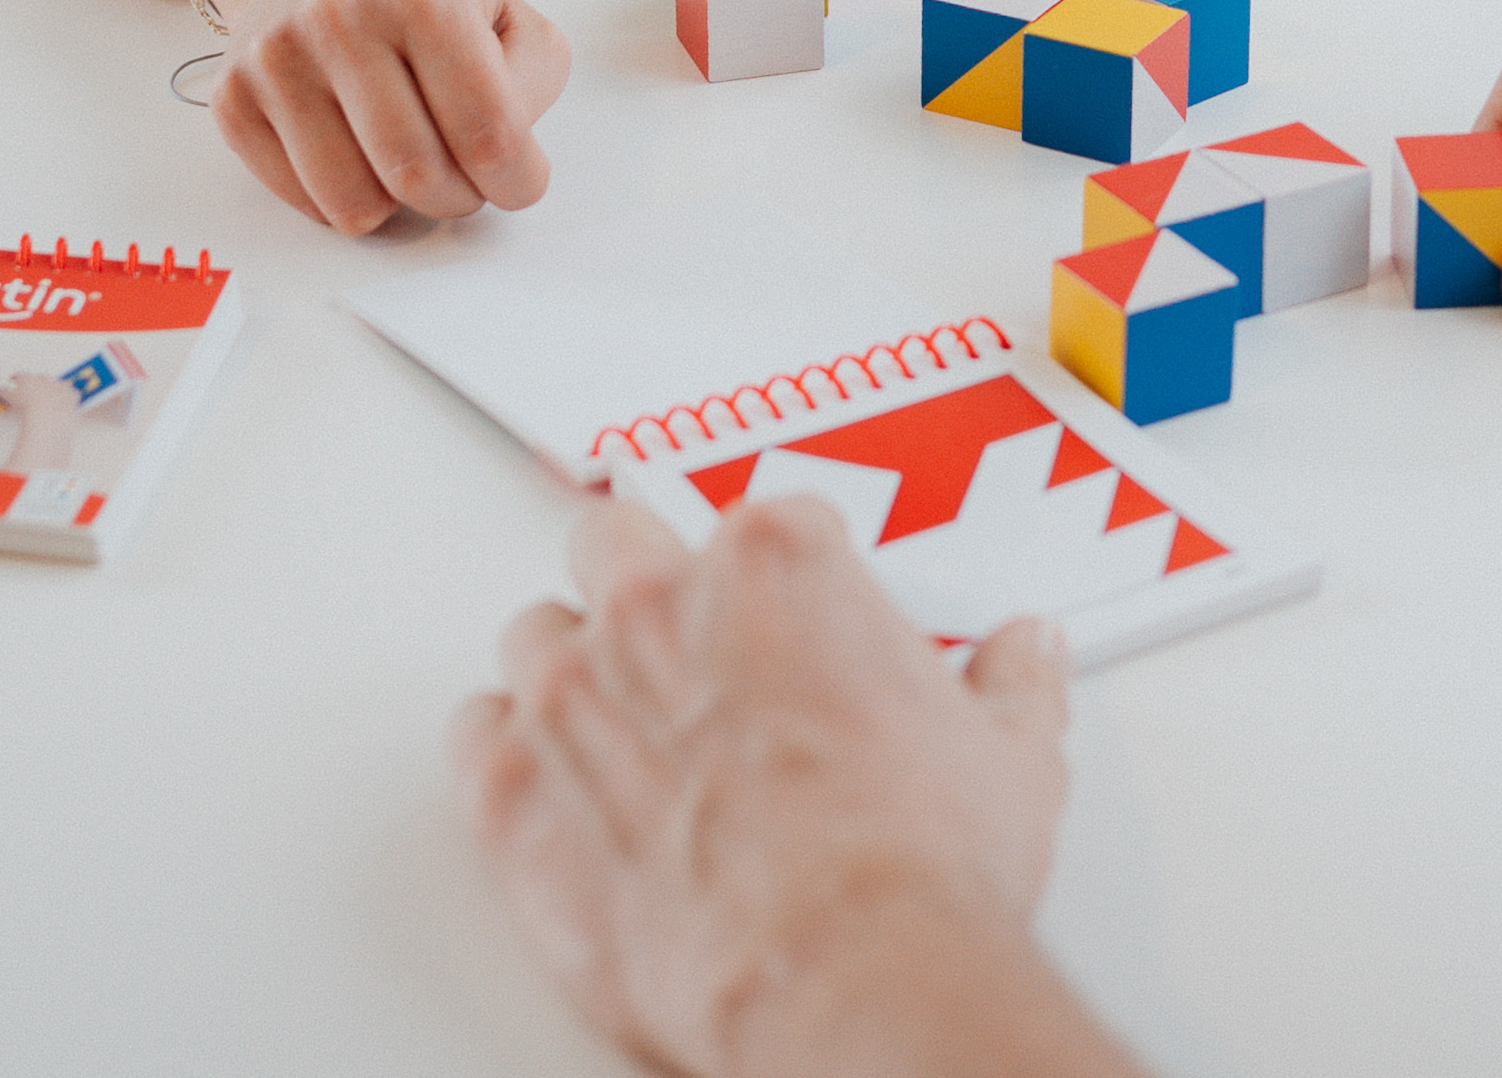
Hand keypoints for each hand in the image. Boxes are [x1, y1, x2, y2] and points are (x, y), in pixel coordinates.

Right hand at [204, 0, 571, 234]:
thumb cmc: (421, 1)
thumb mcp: (505, 15)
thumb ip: (532, 83)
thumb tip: (506, 159)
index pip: (490, 132)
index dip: (518, 180)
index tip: (519, 181)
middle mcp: (339, 20)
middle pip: (417, 176)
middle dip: (456, 199)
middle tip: (463, 179)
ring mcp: (277, 60)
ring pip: (352, 205)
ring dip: (396, 209)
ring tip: (408, 162)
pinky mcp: (233, 100)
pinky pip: (302, 203)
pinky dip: (341, 199)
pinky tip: (354, 152)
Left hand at [453, 493, 1118, 1077]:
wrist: (846, 979)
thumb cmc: (914, 866)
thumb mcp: (1008, 755)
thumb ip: (1010, 684)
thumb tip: (1026, 657)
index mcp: (778, 563)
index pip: (768, 522)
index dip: (792, 579)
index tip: (805, 621)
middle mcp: (658, 607)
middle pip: (616, 539)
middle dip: (648, 580)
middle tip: (689, 642)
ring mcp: (574, 697)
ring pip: (536, 633)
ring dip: (573, 669)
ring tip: (621, 724)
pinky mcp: (516, 797)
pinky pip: (475, 734)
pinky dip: (510, 753)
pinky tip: (555, 780)